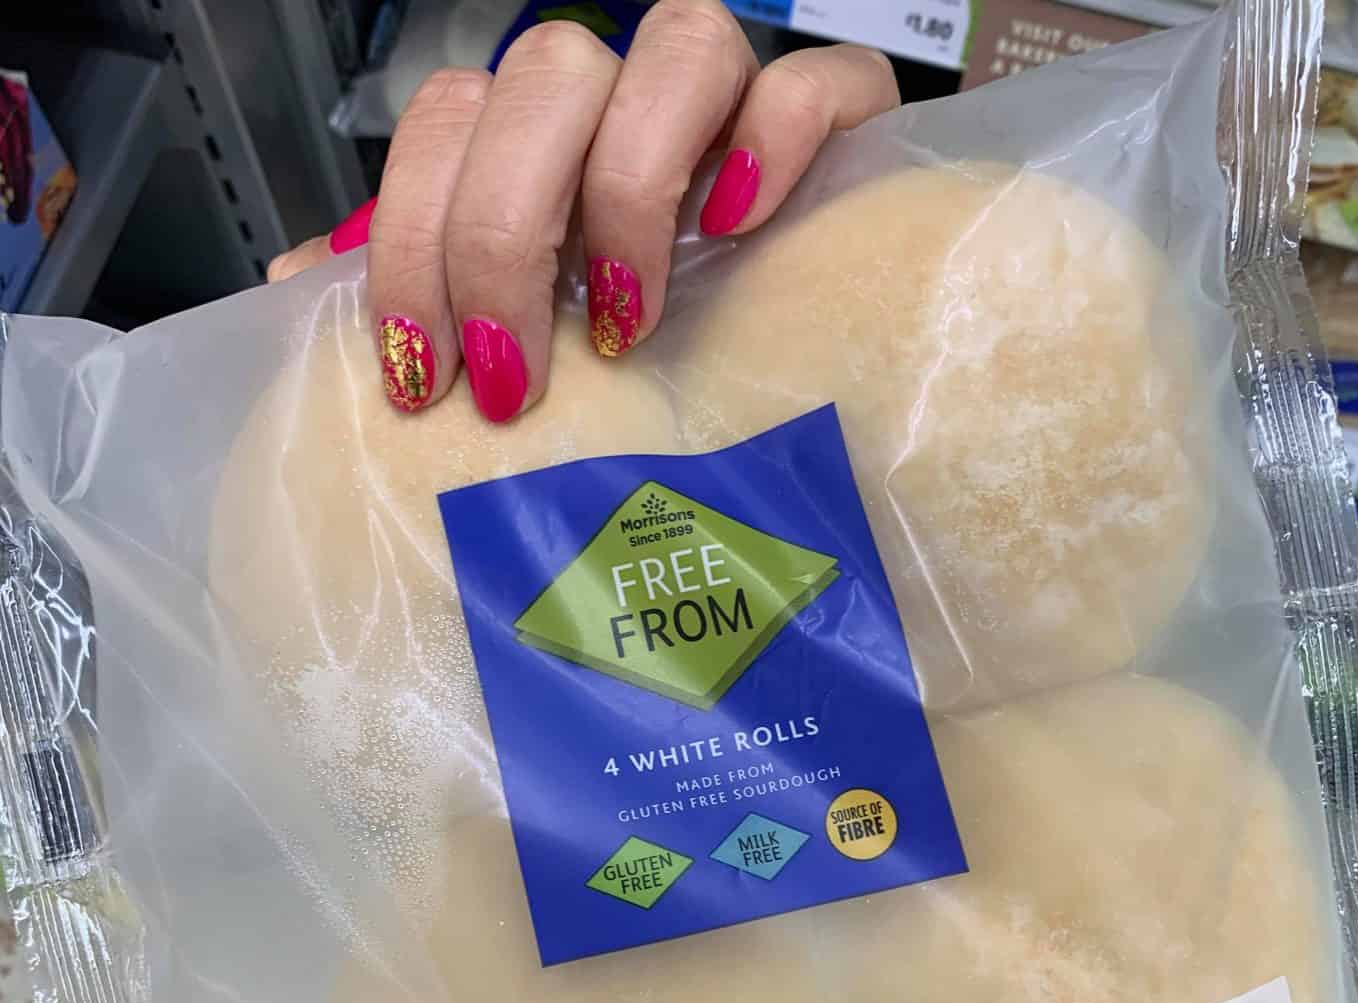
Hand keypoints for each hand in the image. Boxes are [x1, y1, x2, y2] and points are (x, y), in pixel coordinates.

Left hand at [268, 0, 897, 421]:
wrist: (806, 367)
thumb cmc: (643, 365)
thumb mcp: (508, 335)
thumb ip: (410, 289)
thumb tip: (293, 285)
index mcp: (540, 138)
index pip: (447, 121)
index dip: (413, 241)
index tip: (426, 377)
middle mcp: (627, 98)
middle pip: (546, 75)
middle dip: (507, 236)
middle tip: (515, 379)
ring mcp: (733, 101)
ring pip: (678, 42)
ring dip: (631, 188)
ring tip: (627, 324)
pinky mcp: (839, 120)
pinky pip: (811, 80)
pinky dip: (773, 139)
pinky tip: (739, 224)